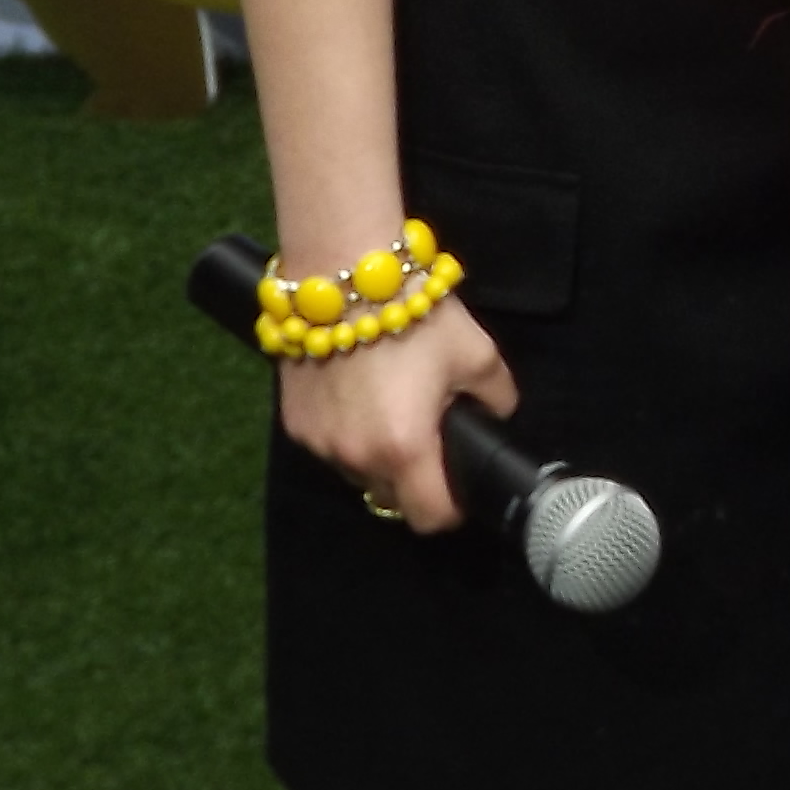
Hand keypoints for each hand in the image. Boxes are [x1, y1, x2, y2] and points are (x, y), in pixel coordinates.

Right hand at [275, 308, 517, 533]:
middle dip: (414, 479)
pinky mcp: (292, 423)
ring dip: (377, 457)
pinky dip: (348, 435)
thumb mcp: (477, 354)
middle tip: (429, 435)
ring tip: (392, 409)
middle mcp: (354, 456)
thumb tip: (495, 415)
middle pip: (390, 497)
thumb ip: (496, 397)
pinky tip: (360, 397)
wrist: (342, 273)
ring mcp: (317, 442)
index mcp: (404, 448)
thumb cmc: (413, 312)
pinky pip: (329, 447)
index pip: (430, 517)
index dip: (452, 507)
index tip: (460, 483)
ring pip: (357, 473)